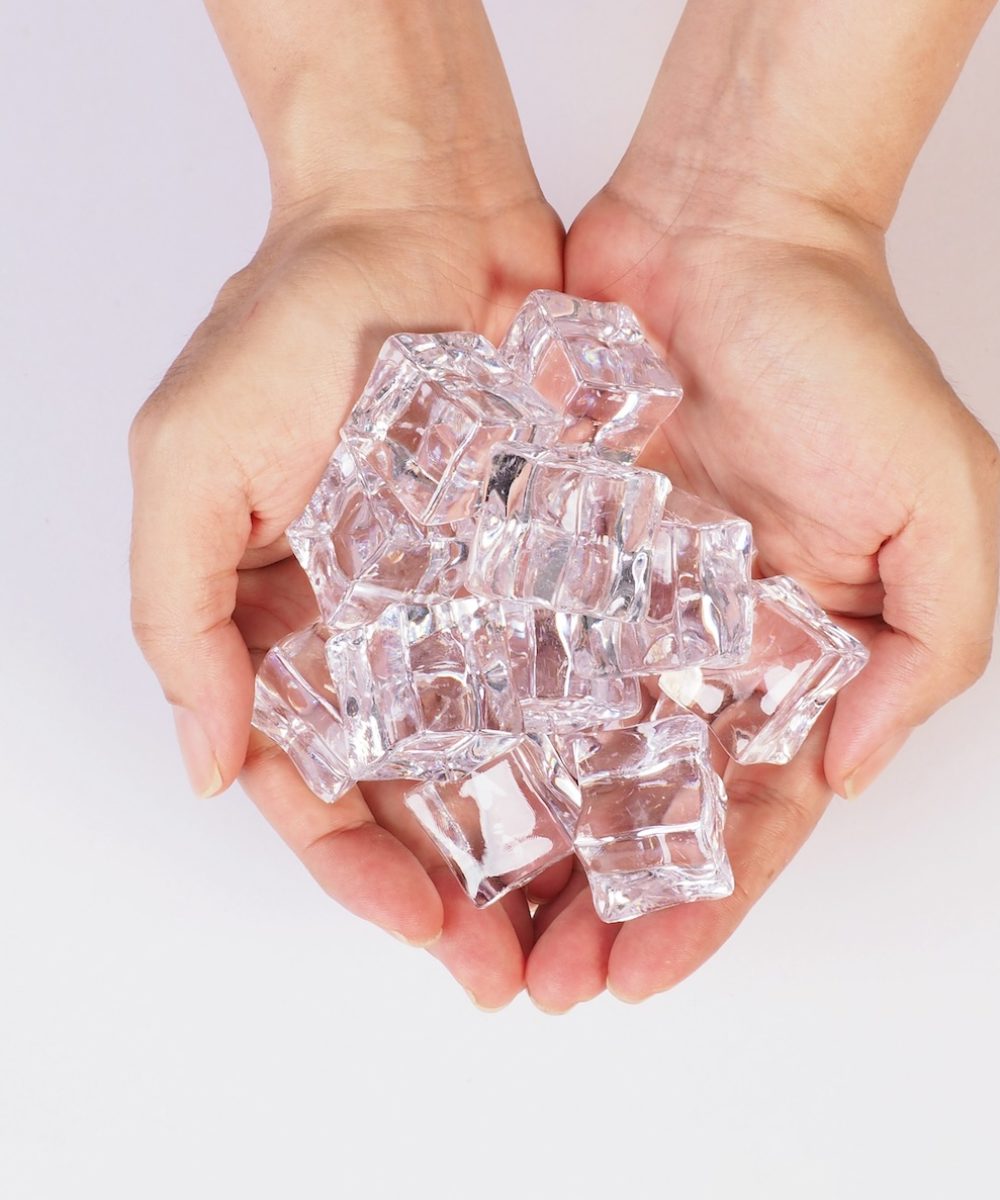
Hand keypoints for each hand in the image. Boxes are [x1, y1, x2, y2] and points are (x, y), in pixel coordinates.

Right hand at [130, 172, 563, 1007]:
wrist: (419, 213)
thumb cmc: (292, 323)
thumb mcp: (190, 465)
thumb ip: (182, 616)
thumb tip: (208, 763)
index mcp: (286, 630)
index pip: (314, 783)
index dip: (357, 868)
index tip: (415, 926)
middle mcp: (381, 634)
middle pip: (416, 795)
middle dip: (455, 890)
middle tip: (511, 973)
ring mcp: (471, 602)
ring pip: (503, 752)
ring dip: (534, 844)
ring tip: (582, 923)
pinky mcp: (549, 558)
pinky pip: (573, 664)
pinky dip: (593, 735)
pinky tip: (631, 803)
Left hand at [524, 175, 998, 1010]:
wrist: (726, 232)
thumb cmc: (843, 355)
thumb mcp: (941, 507)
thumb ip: (924, 651)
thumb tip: (844, 770)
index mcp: (792, 660)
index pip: (747, 816)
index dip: (702, 904)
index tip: (642, 975)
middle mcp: (695, 649)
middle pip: (641, 809)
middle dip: (598, 904)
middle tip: (540, 984)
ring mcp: (611, 603)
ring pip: (561, 754)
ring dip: (527, 848)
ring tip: (476, 932)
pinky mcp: (539, 549)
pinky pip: (501, 653)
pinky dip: (475, 730)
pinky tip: (435, 799)